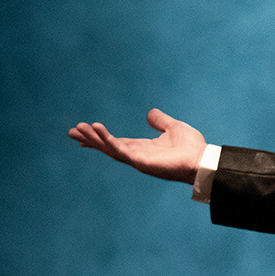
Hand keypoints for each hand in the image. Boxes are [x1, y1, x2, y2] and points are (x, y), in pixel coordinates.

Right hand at [68, 108, 207, 183]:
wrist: (202, 159)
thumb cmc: (192, 147)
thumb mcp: (173, 127)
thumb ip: (160, 121)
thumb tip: (150, 113)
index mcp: (143, 147)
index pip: (117, 142)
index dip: (101, 137)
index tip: (85, 131)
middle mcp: (138, 155)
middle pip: (108, 146)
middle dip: (91, 139)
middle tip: (71, 132)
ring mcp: (138, 160)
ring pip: (110, 148)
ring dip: (94, 138)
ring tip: (78, 129)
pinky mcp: (141, 162)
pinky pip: (120, 150)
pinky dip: (107, 140)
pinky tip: (96, 130)